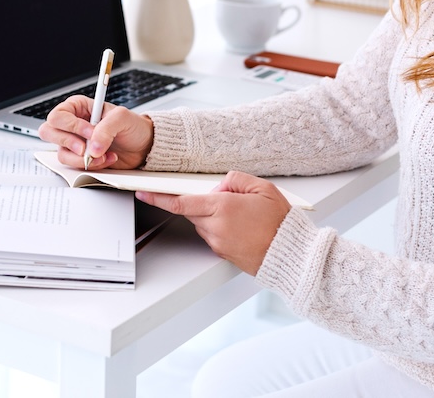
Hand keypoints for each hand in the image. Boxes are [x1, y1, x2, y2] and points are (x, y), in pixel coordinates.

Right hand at [38, 95, 154, 169]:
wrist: (143, 146)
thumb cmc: (133, 127)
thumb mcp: (122, 118)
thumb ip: (106, 129)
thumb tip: (92, 147)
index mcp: (79, 107)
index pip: (59, 115)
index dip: (72, 126)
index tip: (90, 132)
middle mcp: (73, 125)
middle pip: (49, 132)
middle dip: (68, 142)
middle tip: (85, 148)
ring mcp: (75, 143)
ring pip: (61, 153)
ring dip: (82, 158)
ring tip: (103, 154)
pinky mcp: (80, 159)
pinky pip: (74, 166)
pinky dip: (92, 166)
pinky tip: (106, 158)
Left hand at [135, 171, 291, 274]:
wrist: (290, 254)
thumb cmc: (280, 222)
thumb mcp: (262, 188)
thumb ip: (235, 180)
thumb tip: (219, 186)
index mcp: (222, 208)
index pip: (181, 202)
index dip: (158, 198)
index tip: (143, 193)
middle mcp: (215, 227)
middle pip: (193, 211)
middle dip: (203, 202)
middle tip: (230, 201)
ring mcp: (217, 242)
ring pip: (203, 223)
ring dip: (213, 216)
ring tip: (243, 216)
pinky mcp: (222, 253)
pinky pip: (213, 235)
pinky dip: (221, 228)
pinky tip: (242, 227)